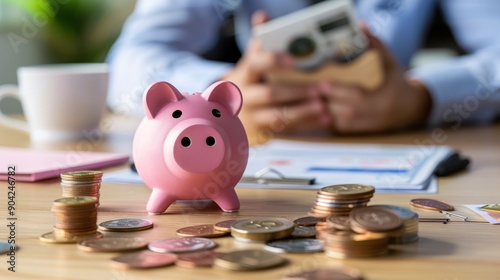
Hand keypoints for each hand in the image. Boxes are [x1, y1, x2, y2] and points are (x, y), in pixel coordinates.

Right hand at [221, 11, 329, 142]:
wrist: (225, 114)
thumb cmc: (246, 84)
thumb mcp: (249, 64)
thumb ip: (259, 42)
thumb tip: (262, 16)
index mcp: (243, 75)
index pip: (256, 65)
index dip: (273, 61)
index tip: (292, 60)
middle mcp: (245, 97)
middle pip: (271, 94)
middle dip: (297, 92)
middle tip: (320, 90)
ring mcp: (252, 117)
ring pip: (278, 117)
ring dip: (303, 113)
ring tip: (324, 109)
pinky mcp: (261, 133)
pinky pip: (286, 130)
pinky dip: (306, 125)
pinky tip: (322, 120)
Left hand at [320, 27, 431, 133]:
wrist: (410, 108)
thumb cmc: (397, 82)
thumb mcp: (390, 62)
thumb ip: (376, 45)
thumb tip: (363, 27)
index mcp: (383, 100)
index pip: (358, 98)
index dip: (339, 92)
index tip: (323, 84)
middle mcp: (376, 116)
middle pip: (345, 112)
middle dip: (326, 101)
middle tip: (311, 91)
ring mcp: (367, 126)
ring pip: (340, 123)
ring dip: (324, 112)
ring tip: (311, 100)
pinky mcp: (359, 132)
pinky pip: (339, 129)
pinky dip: (327, 120)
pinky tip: (317, 110)